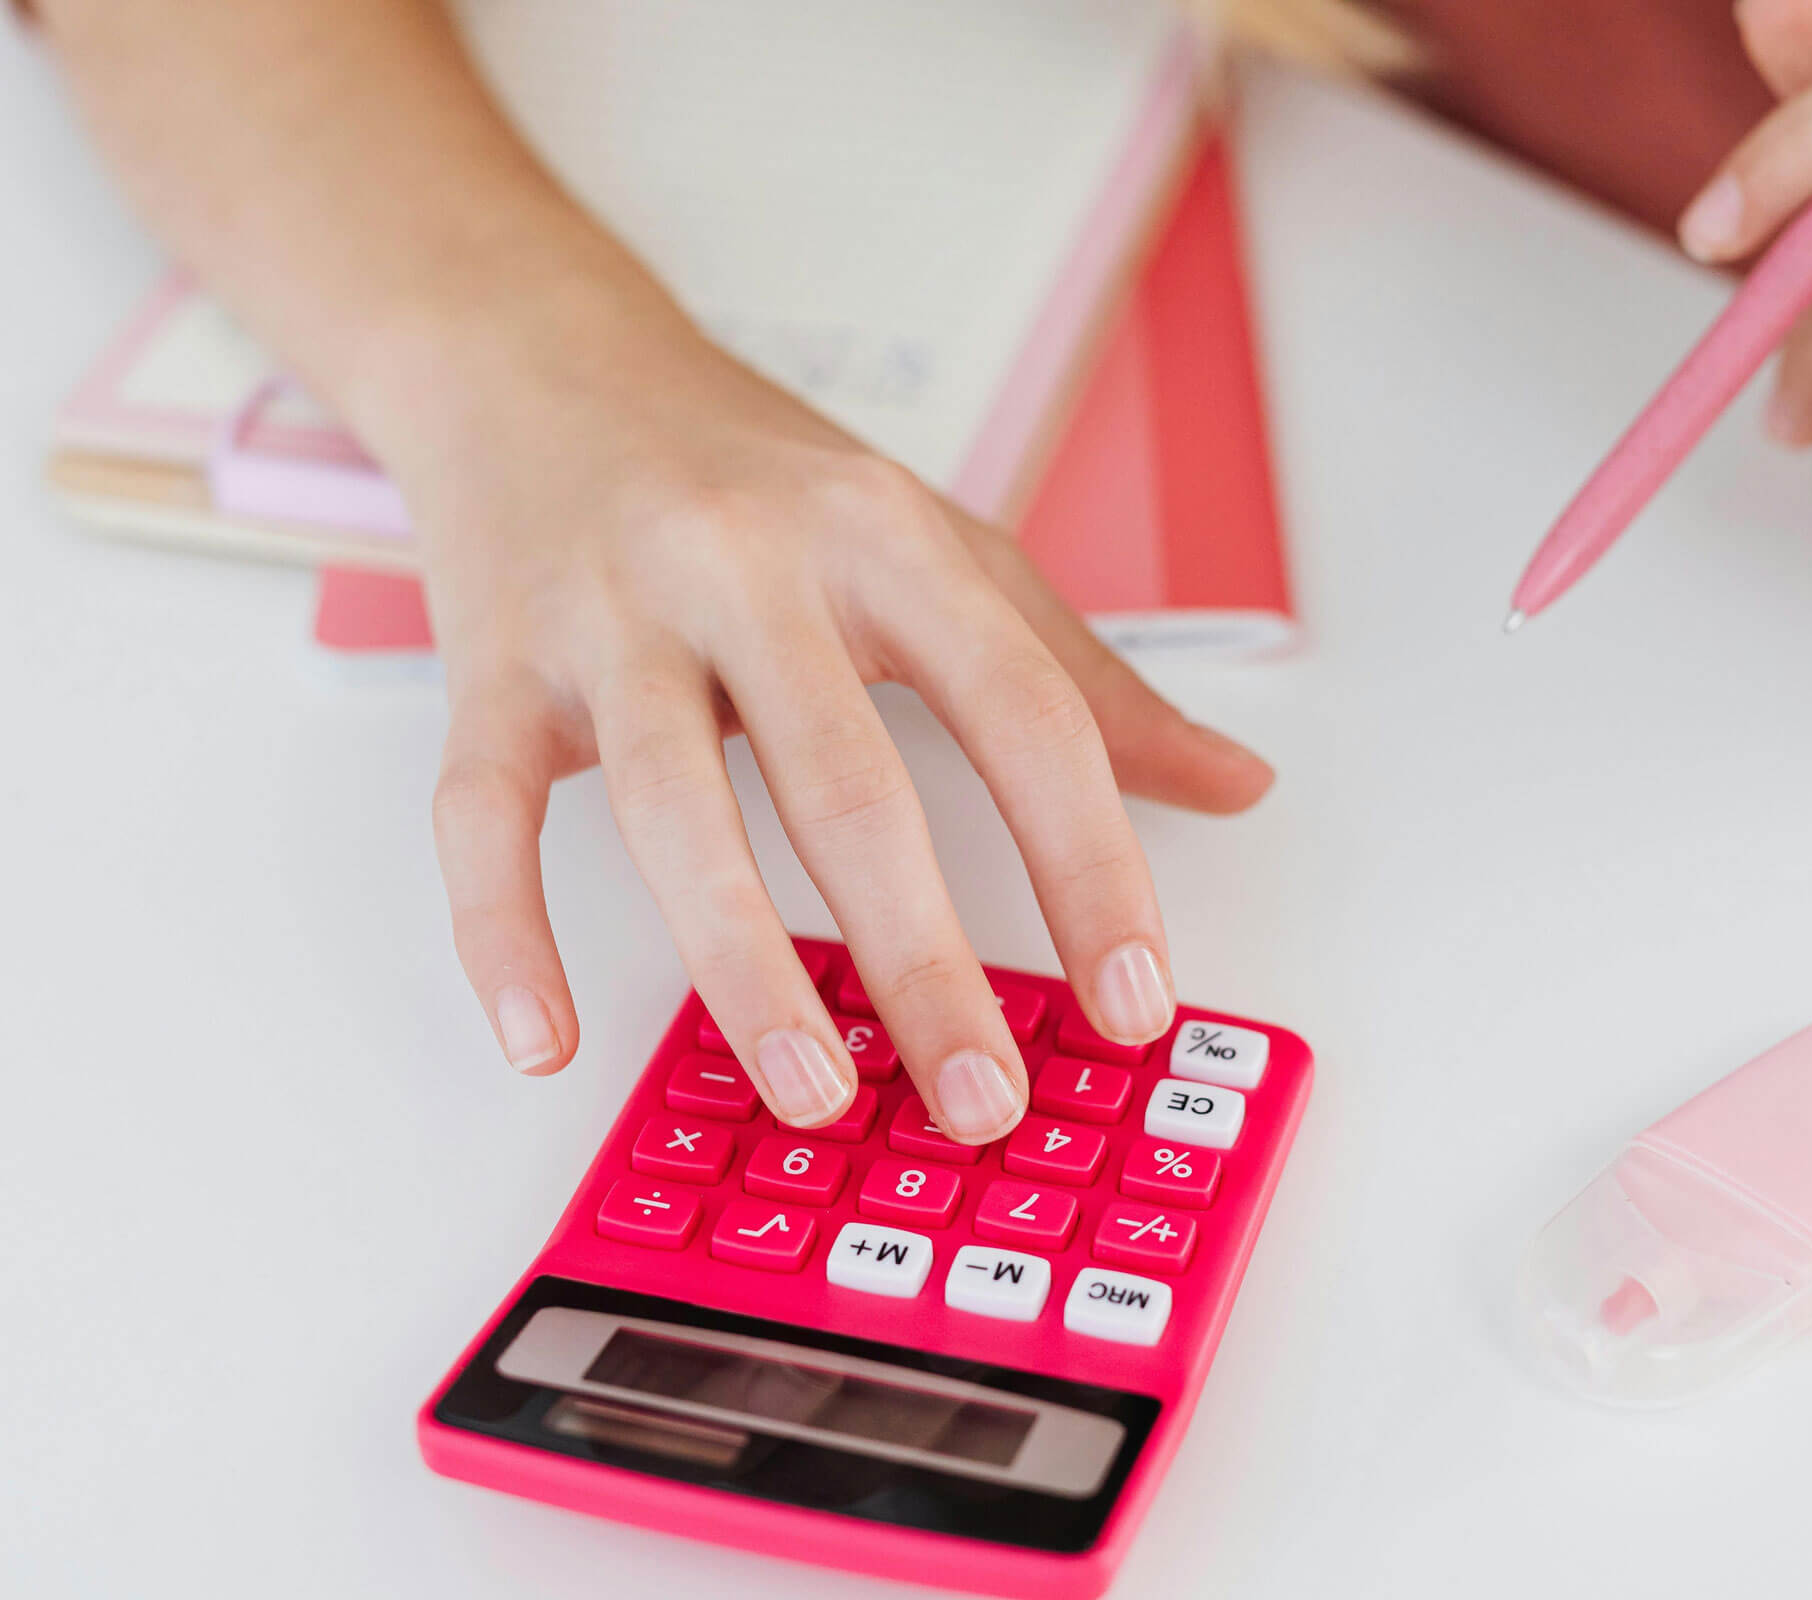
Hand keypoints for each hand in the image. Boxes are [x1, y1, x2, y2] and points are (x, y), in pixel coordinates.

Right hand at [386, 288, 1273, 1138]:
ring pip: (671, 808)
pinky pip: (480, 814)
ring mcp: (609, 618)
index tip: (1135, 1004)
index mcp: (886, 541)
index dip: (1091, 867)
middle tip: (981, 1102)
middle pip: (848, 784)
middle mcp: (747, 568)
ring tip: (813, 1093)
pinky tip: (544, 1040)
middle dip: (923, 962)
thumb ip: (1084, 682)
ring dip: (743, 969)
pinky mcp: (491, 667)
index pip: (1024, 715)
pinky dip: (501, 933)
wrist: (539, 359)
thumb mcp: (943, 547)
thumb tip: (1235, 786)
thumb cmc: (758, 475)